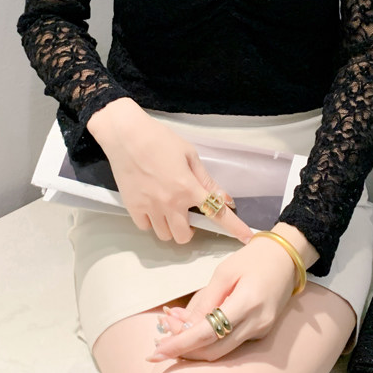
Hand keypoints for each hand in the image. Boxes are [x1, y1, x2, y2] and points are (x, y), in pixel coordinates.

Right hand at [87, 98, 251, 244]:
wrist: (126, 135)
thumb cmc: (159, 139)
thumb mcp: (189, 154)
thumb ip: (206, 180)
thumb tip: (224, 198)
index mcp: (188, 187)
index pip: (217, 213)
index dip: (234, 227)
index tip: (246, 236)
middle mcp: (170, 203)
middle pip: (184, 236)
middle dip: (190, 229)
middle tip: (187, 213)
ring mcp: (150, 207)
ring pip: (165, 235)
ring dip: (171, 227)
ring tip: (168, 209)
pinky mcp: (132, 207)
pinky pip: (146, 227)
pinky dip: (152, 222)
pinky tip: (152, 206)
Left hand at [147, 227, 311, 361]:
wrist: (286, 257)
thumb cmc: (254, 258)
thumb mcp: (225, 271)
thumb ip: (204, 300)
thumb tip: (182, 326)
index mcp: (247, 303)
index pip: (207, 333)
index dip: (180, 344)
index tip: (157, 351)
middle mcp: (256, 323)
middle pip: (213, 350)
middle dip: (184, 349)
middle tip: (161, 339)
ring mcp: (261, 331)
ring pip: (221, 351)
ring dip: (195, 346)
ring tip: (174, 329)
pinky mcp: (261, 332)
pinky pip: (230, 343)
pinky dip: (209, 340)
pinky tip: (195, 326)